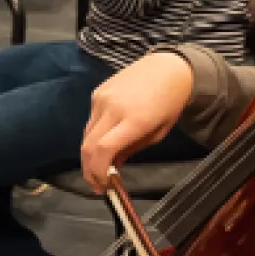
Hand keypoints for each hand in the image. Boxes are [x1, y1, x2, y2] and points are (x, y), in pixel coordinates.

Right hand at [79, 54, 195, 192]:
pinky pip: (90, 121)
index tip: (103, 187)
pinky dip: (93, 136)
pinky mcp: (96, 92)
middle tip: (96, 184)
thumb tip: (111, 167)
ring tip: (99, 167)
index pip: (103, 149)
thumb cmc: (169, 104)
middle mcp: (113, 108)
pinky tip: (103, 142)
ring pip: (86, 134)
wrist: (167, 68)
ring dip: (90, 155)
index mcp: (134, 120)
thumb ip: (131, 150)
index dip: (98, 172)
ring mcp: (101, 98)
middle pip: (88, 145)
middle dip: (89, 169)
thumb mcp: (157, 133)